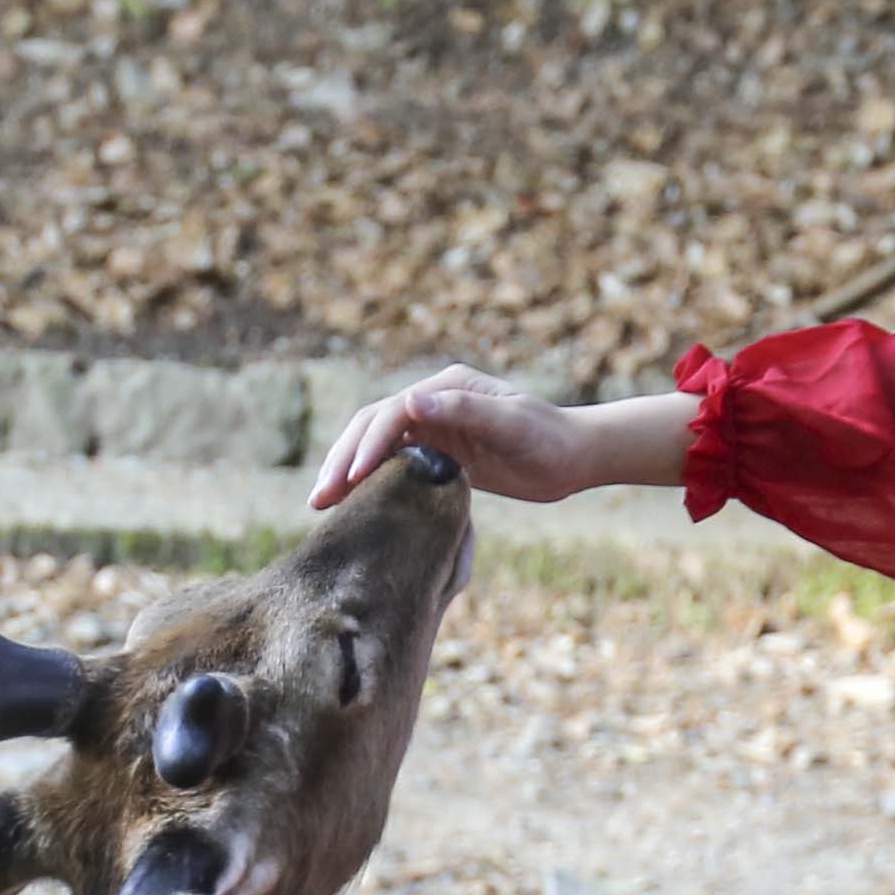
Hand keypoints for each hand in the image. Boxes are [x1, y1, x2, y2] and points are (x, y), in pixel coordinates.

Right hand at [309, 368, 679, 509]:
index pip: (393, 412)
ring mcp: (433, 426)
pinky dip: (369, 483)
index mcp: (448, 388)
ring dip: (347, 472)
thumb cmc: (550, 439)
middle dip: (343, 460)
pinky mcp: (437, 451)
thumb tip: (413, 403)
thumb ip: (465, 412)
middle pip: (372, 426)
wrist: (575, 457)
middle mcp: (434, 402)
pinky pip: (393, 464)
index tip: (353, 478)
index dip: (369, 444)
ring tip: (321, 505)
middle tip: (319, 498)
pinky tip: (352, 507)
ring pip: (376, 445)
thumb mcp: (512, 424)